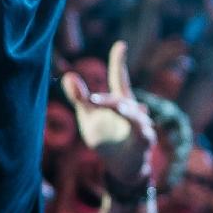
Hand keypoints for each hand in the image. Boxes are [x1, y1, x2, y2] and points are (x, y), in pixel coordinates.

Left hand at [62, 40, 155, 185]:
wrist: (121, 168)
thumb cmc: (106, 138)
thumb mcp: (88, 117)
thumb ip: (79, 98)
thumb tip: (68, 75)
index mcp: (118, 102)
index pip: (119, 79)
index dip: (118, 63)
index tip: (121, 45)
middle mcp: (132, 111)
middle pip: (122, 98)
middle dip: (109, 99)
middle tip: (91, 100)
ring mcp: (141, 127)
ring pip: (136, 116)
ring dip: (127, 112)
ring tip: (120, 108)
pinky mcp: (144, 144)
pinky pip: (145, 136)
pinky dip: (141, 132)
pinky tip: (141, 129)